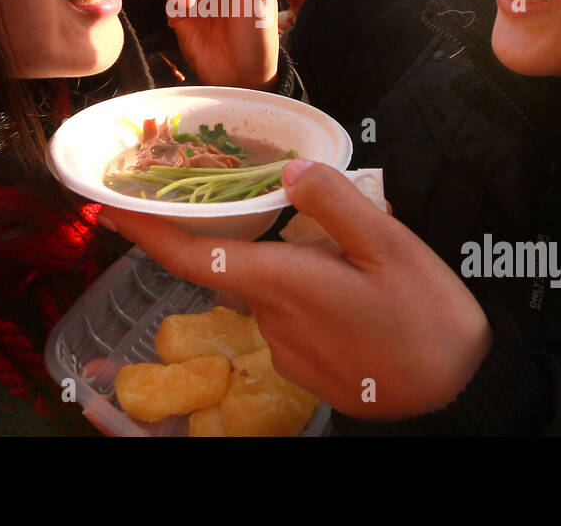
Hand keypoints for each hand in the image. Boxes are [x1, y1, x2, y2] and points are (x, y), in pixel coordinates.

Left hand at [99, 161, 491, 420]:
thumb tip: (290, 168)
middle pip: (236, 264)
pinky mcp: (301, 366)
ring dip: (289, 268)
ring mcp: (284, 347)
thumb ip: (335, 203)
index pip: (191, 257)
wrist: (453, 393)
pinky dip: (305, 296)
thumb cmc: (424, 317)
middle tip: (291, 213)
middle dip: (252, 237)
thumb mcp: (391, 244)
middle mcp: (270, 317)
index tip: (107, 210)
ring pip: (267, 288)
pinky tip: (352, 292)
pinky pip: (289, 315)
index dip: (144, 233)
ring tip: (351, 260)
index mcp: (281, 282)